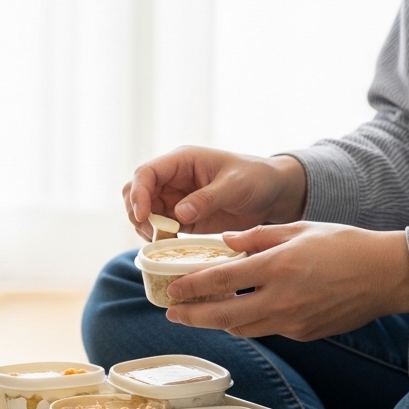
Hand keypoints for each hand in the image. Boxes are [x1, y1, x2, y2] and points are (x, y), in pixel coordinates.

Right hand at [123, 147, 307, 238]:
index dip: (138, 193)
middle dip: (136, 212)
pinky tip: (166, 247)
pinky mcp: (183, 218)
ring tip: (158, 242)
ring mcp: (176, 199)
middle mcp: (173, 179)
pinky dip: (156, 238)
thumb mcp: (234, 186)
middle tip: (149, 233)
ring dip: (144, 227)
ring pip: (144, 211)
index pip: (146, 173)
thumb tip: (179, 214)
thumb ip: (207, 198)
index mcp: (182, 161)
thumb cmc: (256, 178)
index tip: (143, 215)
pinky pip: (159, 227)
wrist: (272, 193)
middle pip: (136, 192)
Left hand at [164, 222, 408, 340]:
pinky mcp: (304, 334)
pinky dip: (250, 322)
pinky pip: (268, 330)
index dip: (193, 286)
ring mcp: (293, 321)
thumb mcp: (298, 229)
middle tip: (172, 313)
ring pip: (243, 329)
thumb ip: (258, 236)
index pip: (223, 280)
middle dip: (193, 316)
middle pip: (224, 316)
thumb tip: (226, 241)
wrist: (385, 275)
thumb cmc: (346, 246)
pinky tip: (242, 311)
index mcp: (278, 267)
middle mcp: (282, 299)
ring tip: (200, 314)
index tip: (172, 288)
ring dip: (218, 323)